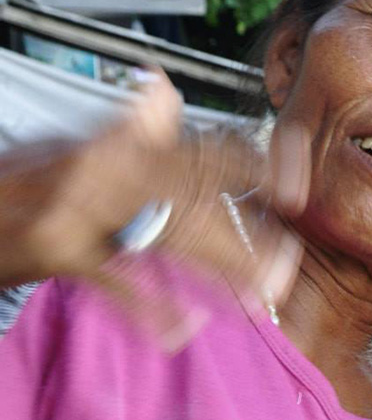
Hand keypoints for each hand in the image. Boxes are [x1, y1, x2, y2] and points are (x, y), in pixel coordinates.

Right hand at [0, 70, 308, 346]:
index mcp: (118, 142)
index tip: (296, 188)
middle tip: (289, 263)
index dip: (256, 165)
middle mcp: (106, 166)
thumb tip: (164, 90)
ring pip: (171, 232)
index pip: (203, 148)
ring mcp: (81, 207)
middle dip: (248, 231)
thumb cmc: (18, 182)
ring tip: (262, 295)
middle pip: (199, 193)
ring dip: (223, 266)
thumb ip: (130, 129)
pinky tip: (182, 330)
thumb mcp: (73, 147)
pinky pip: (116, 279)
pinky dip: (151, 307)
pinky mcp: (55, 249)